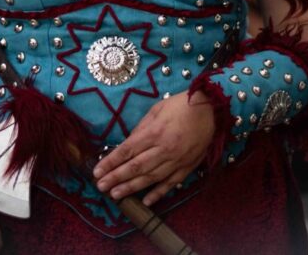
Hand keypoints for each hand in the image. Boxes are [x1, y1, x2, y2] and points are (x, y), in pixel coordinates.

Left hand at [92, 90, 214, 206]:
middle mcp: (164, 149)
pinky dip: (158, 193)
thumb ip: (141, 128)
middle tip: (101, 186)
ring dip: (131, 187)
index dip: (111, 161)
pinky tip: (146, 201)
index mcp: (155, 132)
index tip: (97, 170)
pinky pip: (171, 183)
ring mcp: (177, 160)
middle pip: (136, 167)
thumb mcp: (157, 109)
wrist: (210, 109)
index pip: (128, 150)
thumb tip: (128, 143)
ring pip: (150, 178)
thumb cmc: (181, 105)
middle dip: (116, 177)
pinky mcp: (187, 167)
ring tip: (116, 195)